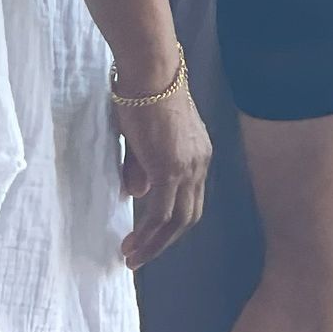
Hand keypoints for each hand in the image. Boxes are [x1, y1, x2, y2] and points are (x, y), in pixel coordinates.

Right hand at [115, 85, 211, 265]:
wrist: (150, 74)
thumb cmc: (143, 96)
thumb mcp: (144, 138)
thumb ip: (142, 168)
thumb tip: (136, 195)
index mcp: (198, 154)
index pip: (191, 198)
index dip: (171, 221)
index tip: (151, 235)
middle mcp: (200, 164)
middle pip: (189, 216)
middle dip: (164, 241)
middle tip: (140, 254)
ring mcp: (188, 168)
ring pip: (177, 221)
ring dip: (155, 244)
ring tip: (133, 257)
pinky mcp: (171, 170)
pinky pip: (161, 213)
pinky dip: (149, 234)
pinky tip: (134, 243)